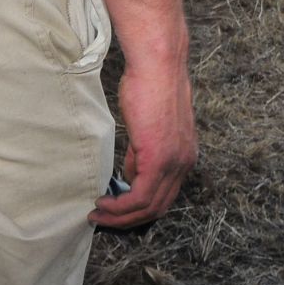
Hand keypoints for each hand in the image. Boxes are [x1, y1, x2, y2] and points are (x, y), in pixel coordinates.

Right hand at [93, 56, 196, 229]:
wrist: (157, 65)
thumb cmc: (149, 86)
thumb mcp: (148, 127)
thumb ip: (142, 153)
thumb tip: (131, 175)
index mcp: (185, 155)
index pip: (165, 196)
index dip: (139, 209)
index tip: (116, 210)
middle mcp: (185, 163)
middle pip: (158, 208)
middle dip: (128, 219)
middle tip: (103, 219)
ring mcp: (174, 163)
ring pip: (148, 208)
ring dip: (120, 217)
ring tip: (98, 214)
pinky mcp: (159, 159)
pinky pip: (140, 197)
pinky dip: (119, 207)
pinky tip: (103, 203)